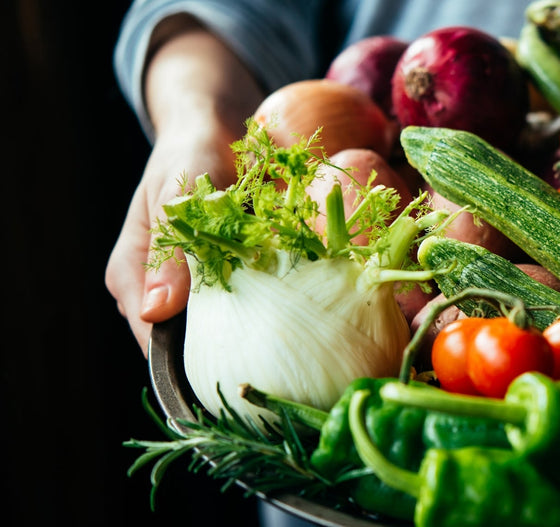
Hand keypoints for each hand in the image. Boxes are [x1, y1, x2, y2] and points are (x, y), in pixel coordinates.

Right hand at [105, 21, 261, 355]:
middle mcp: (157, 288)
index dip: (186, 365)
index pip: (151, 341)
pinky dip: (266, 308)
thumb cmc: (190, 153)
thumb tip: (155, 311)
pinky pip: (245, 306)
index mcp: (131, 275)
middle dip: (226, 355)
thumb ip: (168, 247)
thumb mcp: (175, 190)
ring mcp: (191, 286)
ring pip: (218, 330)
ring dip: (251, 333)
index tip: (234, 376)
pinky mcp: (224, 278)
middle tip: (272, 362)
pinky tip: (294, 312)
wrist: (215, 130)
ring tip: (288, 341)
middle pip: (186, 344)